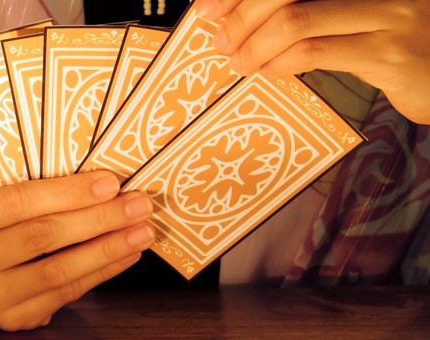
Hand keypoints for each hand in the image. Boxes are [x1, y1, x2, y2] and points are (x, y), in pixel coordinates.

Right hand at [0, 170, 155, 330]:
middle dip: (97, 219)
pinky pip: (65, 294)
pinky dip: (100, 272)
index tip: (111, 183)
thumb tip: (102, 185)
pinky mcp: (11, 319)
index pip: (17, 202)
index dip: (67, 193)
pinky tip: (124, 255)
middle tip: (138, 205)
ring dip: (107, 249)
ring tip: (141, 232)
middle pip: (41, 237)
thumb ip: (33, 190)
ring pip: (57, 271)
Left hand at [196, 0, 429, 123]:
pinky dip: (280, 63)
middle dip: (241, 18)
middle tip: (222, 41)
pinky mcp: (387, 53)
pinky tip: (270, 70)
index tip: (210, 8)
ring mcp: (387, 12)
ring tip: (241, 63)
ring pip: (295, 21)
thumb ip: (307, 9)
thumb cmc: (389, 42)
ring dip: (254, 46)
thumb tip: (241, 17)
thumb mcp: (349, 15)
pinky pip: (314, 52)